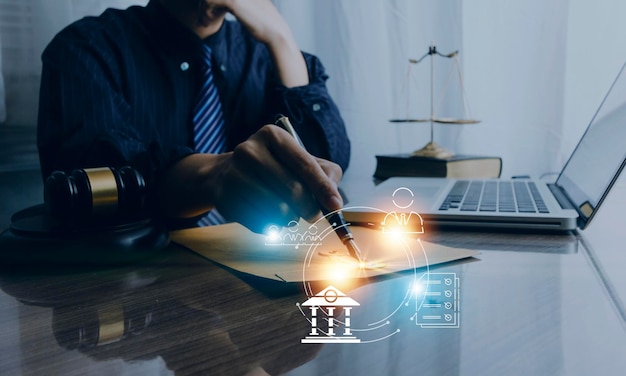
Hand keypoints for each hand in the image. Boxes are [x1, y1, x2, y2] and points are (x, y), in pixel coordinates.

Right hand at [159, 125, 342, 232]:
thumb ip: (323, 174)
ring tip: (287, 211)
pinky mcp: (224, 197)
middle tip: (312, 214)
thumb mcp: (299, 160)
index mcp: (273, 136)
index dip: (323, 188)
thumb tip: (334, 199)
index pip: (305, 165)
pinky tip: (266, 214)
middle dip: (309, 208)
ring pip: (278, 210)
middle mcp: (250, 150)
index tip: (335, 206)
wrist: (224, 173)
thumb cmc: (272, 167)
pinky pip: (260, 223)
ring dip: (290, 218)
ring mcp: (234, 174)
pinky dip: (271, 226)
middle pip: (293, 190)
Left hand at [201, 0, 291, 45]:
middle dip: (205, 4)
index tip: (210, 14)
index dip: (212, 2)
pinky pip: (210, 1)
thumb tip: (225, 7)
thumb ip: (239, 4)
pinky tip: (209, 21)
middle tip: (204, 18)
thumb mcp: (249, 9)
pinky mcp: (233, 1)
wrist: (275, 32)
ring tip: (205, 21)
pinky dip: (207, 11)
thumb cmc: (264, 24)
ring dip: (204, 8)